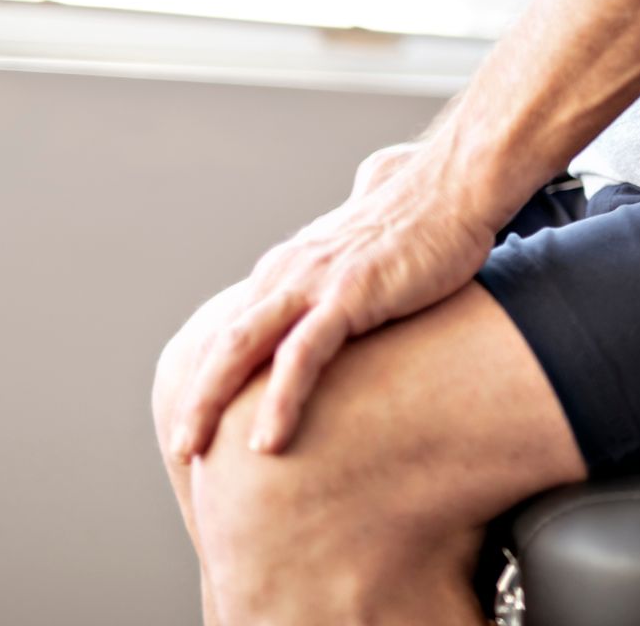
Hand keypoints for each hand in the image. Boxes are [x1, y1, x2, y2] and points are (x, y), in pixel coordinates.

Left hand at [165, 139, 498, 458]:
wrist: (458, 187)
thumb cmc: (427, 220)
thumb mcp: (368, 253)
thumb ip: (345, 273)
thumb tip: (350, 297)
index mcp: (290, 266)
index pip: (235, 329)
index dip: (213, 377)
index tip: (203, 421)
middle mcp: (289, 272)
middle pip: (223, 342)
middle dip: (195, 398)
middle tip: (180, 449)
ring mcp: (315, 282)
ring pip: (242, 348)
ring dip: (209, 402)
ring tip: (194, 452)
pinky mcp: (349, 294)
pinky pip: (301, 355)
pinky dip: (278, 400)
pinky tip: (268, 443)